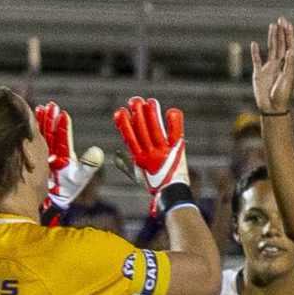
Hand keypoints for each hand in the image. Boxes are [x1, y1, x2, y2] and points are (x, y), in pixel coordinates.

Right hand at [34, 100, 103, 211]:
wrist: (52, 203)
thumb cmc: (66, 190)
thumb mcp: (79, 177)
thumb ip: (88, 165)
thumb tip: (98, 151)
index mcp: (66, 155)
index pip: (64, 137)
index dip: (64, 126)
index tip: (62, 113)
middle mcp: (56, 153)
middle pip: (53, 132)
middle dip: (51, 119)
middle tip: (50, 105)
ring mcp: (45, 156)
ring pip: (43, 136)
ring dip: (41, 123)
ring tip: (39, 109)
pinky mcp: (36, 160)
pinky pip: (33, 144)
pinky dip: (31, 134)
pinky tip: (27, 125)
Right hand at [112, 95, 189, 211]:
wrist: (171, 194)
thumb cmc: (154, 185)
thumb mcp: (138, 174)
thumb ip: (127, 163)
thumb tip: (117, 153)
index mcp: (139, 158)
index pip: (129, 137)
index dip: (124, 124)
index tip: (120, 112)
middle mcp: (150, 153)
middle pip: (142, 129)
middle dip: (137, 113)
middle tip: (134, 100)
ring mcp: (163, 151)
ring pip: (155, 128)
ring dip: (152, 114)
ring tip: (149, 101)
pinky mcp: (177, 150)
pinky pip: (175, 133)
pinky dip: (174, 122)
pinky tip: (171, 111)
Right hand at [249, 15, 293, 114]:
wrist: (272, 108)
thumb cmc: (282, 95)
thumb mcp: (287, 79)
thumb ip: (289, 64)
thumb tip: (290, 50)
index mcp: (287, 65)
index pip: (288, 46)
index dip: (288, 35)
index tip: (287, 24)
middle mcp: (279, 64)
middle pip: (280, 44)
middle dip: (281, 32)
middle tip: (281, 19)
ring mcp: (269, 68)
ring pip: (270, 49)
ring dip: (272, 37)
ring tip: (272, 26)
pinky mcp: (259, 74)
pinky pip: (257, 60)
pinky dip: (255, 52)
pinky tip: (254, 44)